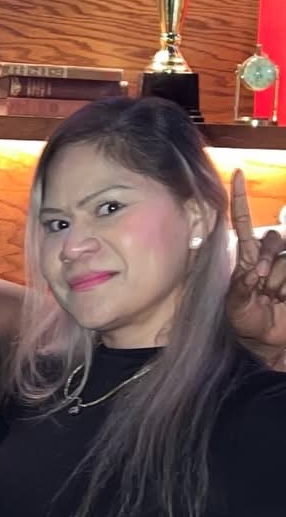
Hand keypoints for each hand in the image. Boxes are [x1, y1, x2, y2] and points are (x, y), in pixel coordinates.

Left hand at [226, 169, 285, 362]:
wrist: (270, 343)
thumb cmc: (248, 324)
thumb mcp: (236, 309)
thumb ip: (240, 289)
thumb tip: (254, 271)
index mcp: (246, 259)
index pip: (242, 223)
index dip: (240, 199)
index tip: (236, 173)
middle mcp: (268, 257)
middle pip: (272, 239)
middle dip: (268, 264)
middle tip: (263, 288)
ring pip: (285, 260)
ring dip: (280, 283)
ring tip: (275, 299)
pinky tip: (284, 299)